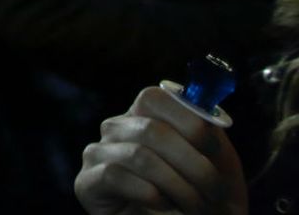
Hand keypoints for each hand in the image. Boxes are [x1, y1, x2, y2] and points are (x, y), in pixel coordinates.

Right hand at [75, 86, 247, 214]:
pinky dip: (151, 195)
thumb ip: (209, 132)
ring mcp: (97, 153)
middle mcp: (116, 128)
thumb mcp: (216, 160)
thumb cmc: (203, 195)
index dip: (190, 123)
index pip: (155, 98)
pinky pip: (116, 176)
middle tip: (214, 191)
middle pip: (152, 130)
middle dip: (194, 165)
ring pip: (140, 156)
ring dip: (179, 187)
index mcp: (144, 115)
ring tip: (197, 206)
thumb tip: (205, 114)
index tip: (214, 152)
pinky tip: (164, 205)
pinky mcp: (86, 182)